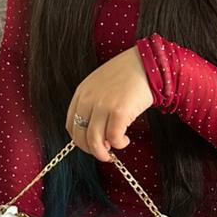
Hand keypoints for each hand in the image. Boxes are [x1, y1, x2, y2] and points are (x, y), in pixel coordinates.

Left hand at [66, 45, 153, 162]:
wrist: (146, 62)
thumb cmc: (127, 74)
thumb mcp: (100, 84)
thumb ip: (93, 102)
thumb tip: (95, 130)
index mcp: (82, 93)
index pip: (71, 125)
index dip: (80, 140)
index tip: (91, 144)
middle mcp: (89, 100)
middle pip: (80, 136)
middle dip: (91, 150)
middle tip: (104, 152)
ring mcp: (104, 106)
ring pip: (95, 141)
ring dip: (103, 153)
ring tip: (114, 150)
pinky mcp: (120, 112)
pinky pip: (114, 138)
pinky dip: (119, 144)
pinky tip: (125, 140)